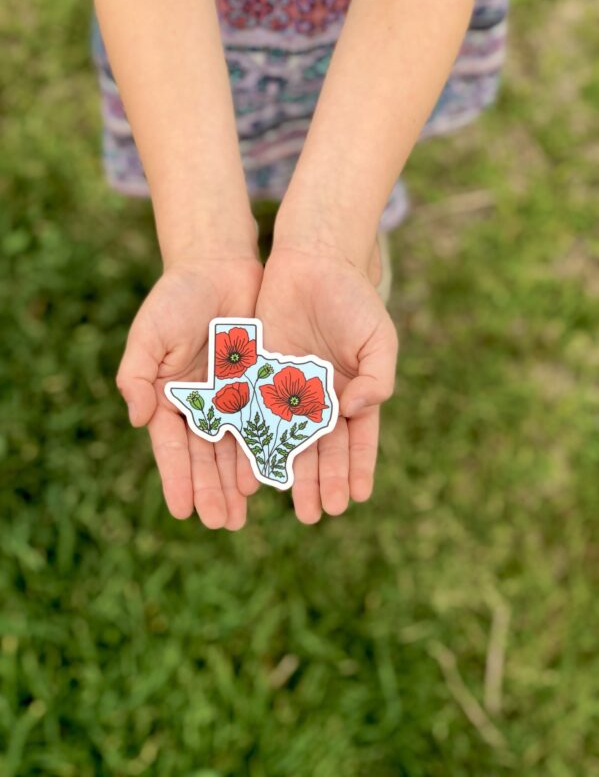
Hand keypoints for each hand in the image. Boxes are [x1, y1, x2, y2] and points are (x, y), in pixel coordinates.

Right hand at [116, 254, 263, 529]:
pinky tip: (270, 473)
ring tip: (245, 512)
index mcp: (169, 398)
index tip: (184, 512)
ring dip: (238, 481)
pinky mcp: (261, 386)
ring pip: (235, 448)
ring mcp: (232, 399)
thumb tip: (137, 420)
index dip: (178, 479)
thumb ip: (137, 375)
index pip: (173, 447)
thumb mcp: (150, 333)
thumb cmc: (176, 297)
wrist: (219, 267)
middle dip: (213, 490)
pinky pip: (265, 422)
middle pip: (206, 457)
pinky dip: (266, 448)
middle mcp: (201, 406)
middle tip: (223, 523)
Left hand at [255, 243, 397, 523]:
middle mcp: (321, 398)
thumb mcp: (379, 338)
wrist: (313, 262)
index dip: (356, 468)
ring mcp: (290, 390)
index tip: (355, 498)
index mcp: (353, 392)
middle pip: (321, 448)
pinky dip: (258, 444)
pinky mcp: (260, 377)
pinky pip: (258, 416)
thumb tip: (355, 413)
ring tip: (290, 505)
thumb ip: (378, 379)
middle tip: (315, 514)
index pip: (357, 440)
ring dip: (291, 473)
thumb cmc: (353, 298)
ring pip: (289, 440)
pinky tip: (257, 470)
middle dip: (320, 480)